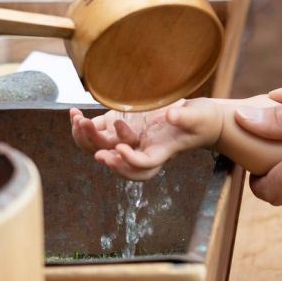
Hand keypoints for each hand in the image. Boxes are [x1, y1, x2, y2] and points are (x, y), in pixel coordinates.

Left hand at [70, 101, 218, 180]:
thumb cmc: (203, 120)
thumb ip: (185, 116)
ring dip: (93, 142)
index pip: (146, 165)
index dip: (131, 161)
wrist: (201, 119)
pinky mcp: (129, 133)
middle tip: (97, 150)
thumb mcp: (198, 116)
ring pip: (110, 152)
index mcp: (164, 151)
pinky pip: (106, 137)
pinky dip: (91, 130)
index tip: (118, 150)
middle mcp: (148, 152)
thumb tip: (171, 115)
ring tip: (80, 123)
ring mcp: (138, 144)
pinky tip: (77, 115)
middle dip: (109, 159)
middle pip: (125, 166)